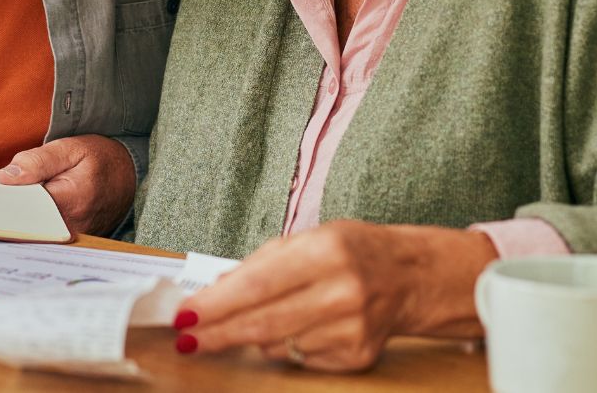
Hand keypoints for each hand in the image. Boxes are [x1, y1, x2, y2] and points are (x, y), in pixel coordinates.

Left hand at [0, 134, 136, 235]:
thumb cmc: (101, 158)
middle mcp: (72, 227)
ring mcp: (74, 238)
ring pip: (34, 231)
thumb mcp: (71, 148)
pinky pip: (45, 234)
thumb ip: (38, 161)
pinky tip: (24, 211)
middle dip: (9, 211)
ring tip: (11, 202)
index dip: (4, 201)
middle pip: (26, 224)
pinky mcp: (73, 240)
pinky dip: (32, 223)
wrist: (132, 175)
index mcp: (69, 202)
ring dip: (20, 218)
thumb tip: (5, 177)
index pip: (23, 209)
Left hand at [173, 221, 494, 372]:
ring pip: (278, 344)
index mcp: (326, 250)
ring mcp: (352, 328)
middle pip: (263, 322)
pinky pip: (302, 358)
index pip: (258, 284)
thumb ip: (261, 264)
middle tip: (188, 339)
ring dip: (253, 337)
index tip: (186, 315)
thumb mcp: (309, 239)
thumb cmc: (353, 251)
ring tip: (249, 323)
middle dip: (218, 333)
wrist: (410, 275)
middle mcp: (342, 290)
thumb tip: (214, 292)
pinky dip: (288, 345)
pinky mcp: (358, 356)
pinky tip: (300, 326)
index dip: (217, 304)